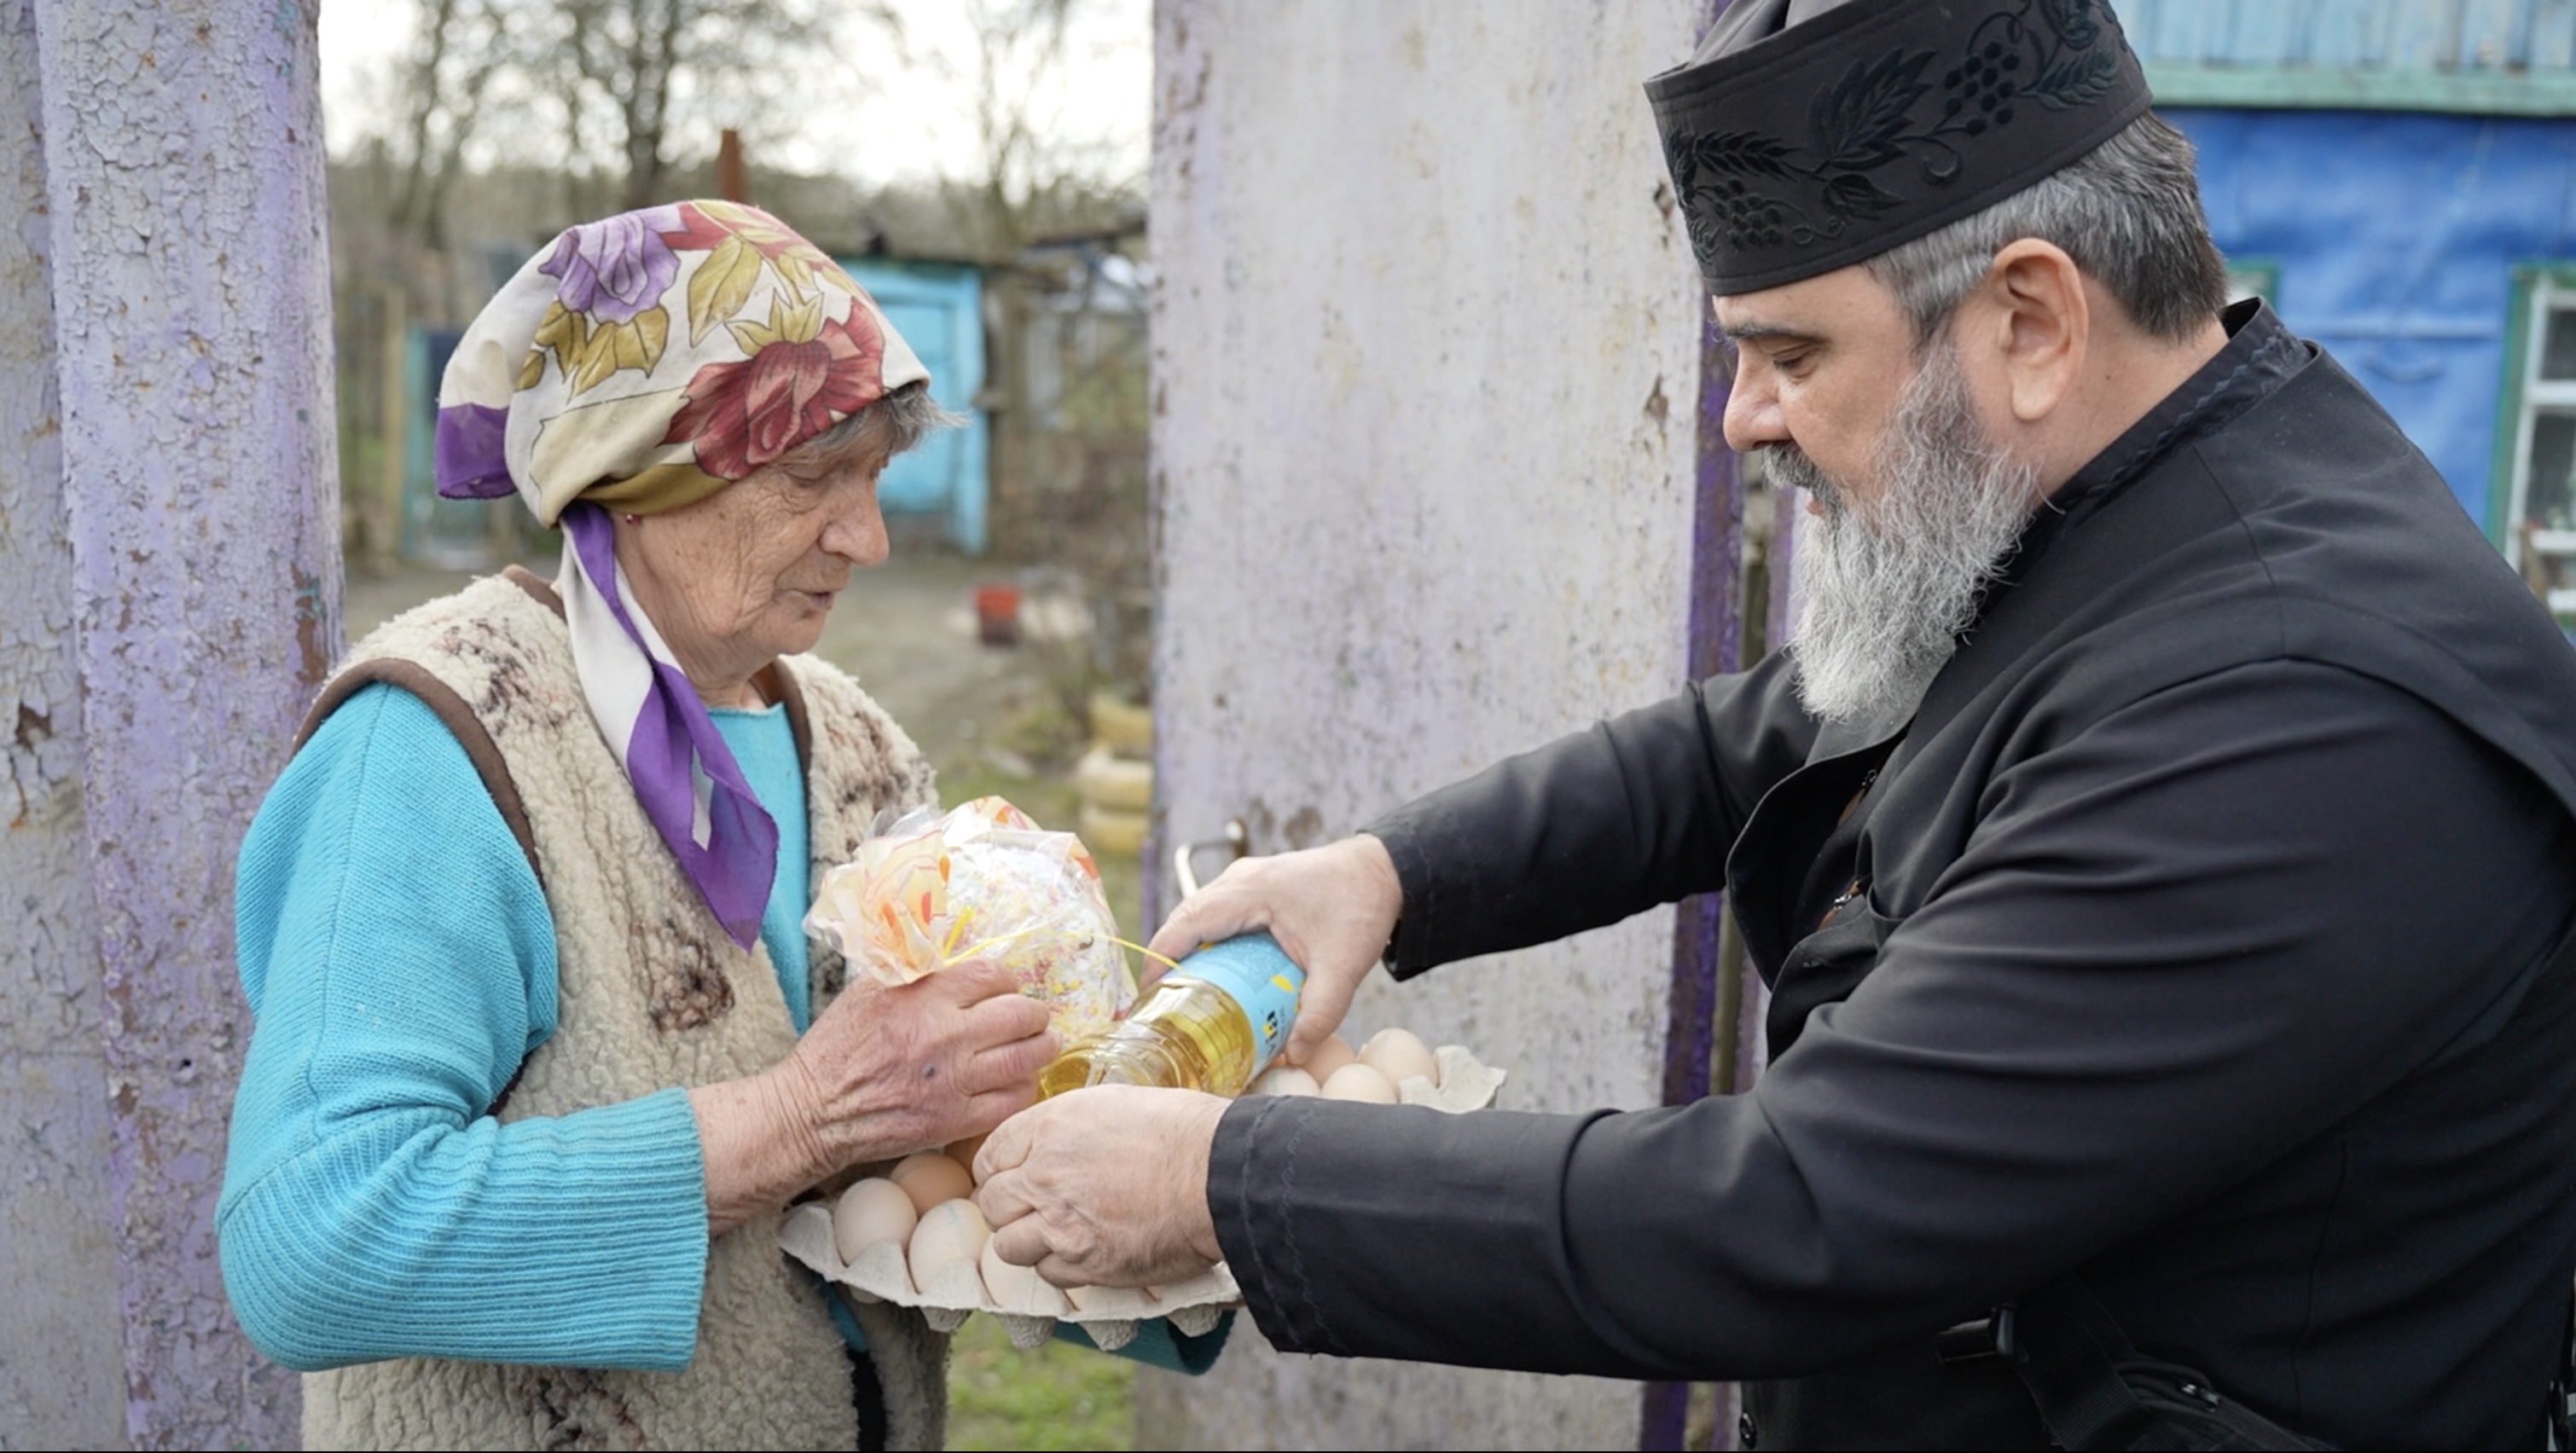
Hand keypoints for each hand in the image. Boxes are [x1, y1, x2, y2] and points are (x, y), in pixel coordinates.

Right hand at [691, 960, 1055, 1234]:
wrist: (814, 1111)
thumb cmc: (838, 1047)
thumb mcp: (869, 991)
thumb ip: (915, 973)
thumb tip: (956, 958)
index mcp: (924, 998)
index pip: (991, 975)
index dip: (1008, 979)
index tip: (1009, 987)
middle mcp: (945, 1036)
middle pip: (1020, 1015)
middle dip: (1036, 1013)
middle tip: (1038, 1017)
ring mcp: (954, 1081)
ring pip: (1025, 1058)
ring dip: (1043, 1048)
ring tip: (1045, 1044)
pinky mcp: (954, 1120)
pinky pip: (1011, 1102)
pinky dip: (1025, 1088)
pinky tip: (1022, 1081)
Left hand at [974, 1086, 1228, 1287]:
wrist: (1218, 1175)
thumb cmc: (1181, 1131)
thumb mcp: (1113, 1103)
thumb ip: (1069, 1126)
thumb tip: (1054, 1140)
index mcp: (1048, 1128)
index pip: (988, 1156)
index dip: (998, 1170)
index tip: (1013, 1177)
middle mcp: (1043, 1176)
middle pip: (991, 1203)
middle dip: (1008, 1206)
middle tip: (1034, 1207)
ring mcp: (1060, 1225)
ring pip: (1008, 1245)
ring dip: (1027, 1240)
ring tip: (1056, 1233)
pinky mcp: (1085, 1264)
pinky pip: (1046, 1273)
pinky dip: (1058, 1265)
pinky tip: (1084, 1250)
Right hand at [1146, 834, 1403, 1066]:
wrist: (1385, 871)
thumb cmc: (1361, 906)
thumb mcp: (1343, 967)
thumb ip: (1320, 1013)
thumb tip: (1293, 1055)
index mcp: (1248, 891)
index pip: (1183, 926)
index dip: (1158, 962)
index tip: (1147, 1001)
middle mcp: (1237, 881)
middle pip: (1182, 924)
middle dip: (1167, 966)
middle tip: (1164, 1011)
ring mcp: (1243, 882)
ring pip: (1197, 920)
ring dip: (1187, 956)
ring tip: (1184, 1001)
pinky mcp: (1253, 891)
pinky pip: (1216, 919)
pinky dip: (1208, 947)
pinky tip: (1218, 980)